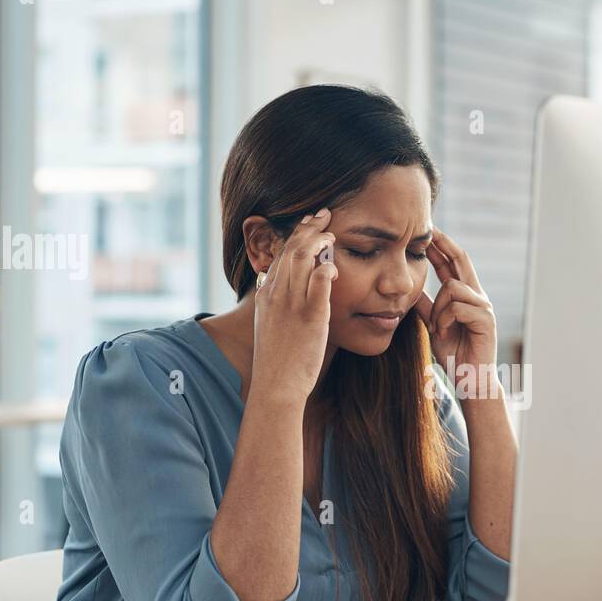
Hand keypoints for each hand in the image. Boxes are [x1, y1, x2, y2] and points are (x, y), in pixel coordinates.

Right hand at [251, 208, 336, 402]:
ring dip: (318, 242)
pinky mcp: (310, 318)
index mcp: (266, 295)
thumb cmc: (278, 361)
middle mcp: (276, 295)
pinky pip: (318, 286)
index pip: (280, 255)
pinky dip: (325, 270)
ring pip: (302, 260)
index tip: (309, 223)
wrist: (276, 386)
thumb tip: (294, 289)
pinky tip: (334, 264)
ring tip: (332, 233)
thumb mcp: (272, 326)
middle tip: (325, 214)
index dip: (296, 235)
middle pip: (291, 250)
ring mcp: (292, 305)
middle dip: (309, 228)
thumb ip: (281, 305)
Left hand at [414, 228, 498, 380]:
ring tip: (436, 328)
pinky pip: (457, 307)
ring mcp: (484, 307)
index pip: (453, 263)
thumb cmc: (454, 354)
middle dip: (444, 244)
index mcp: (466, 296)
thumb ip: (426, 306)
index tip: (427, 231)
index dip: (441, 246)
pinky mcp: (486, 320)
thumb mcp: (434, 325)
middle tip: (429, 231)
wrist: (470, 379)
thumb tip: (411, 288)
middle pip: (462, 260)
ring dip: (438, 308)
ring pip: (453, 288)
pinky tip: (443, 334)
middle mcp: (477, 296)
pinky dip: (444, 320)